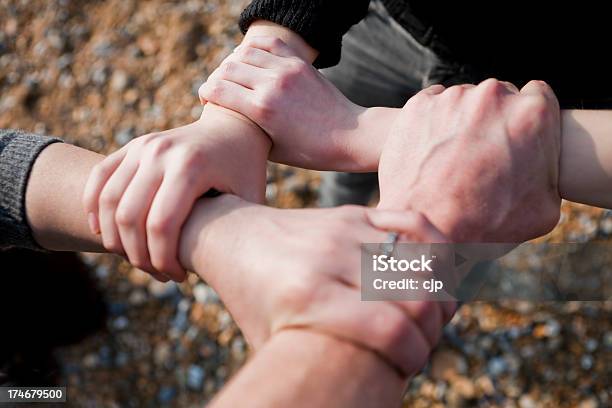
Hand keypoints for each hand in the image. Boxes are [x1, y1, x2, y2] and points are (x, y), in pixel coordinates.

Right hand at [82, 106, 269, 281]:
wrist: (233, 127)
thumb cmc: (245, 170)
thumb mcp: (250, 198)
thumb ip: (235, 229)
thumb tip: (222, 270)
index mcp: (191, 166)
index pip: (161, 225)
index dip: (163, 260)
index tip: (179, 277)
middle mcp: (161, 153)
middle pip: (129, 217)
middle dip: (138, 256)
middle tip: (158, 273)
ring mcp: (142, 146)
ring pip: (107, 201)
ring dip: (115, 239)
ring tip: (137, 259)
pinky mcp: (133, 146)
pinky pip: (99, 178)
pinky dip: (94, 208)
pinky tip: (104, 233)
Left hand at [181, 195, 455, 375]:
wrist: (232, 235)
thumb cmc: (251, 299)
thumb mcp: (268, 341)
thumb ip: (307, 365)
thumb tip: (354, 393)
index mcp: (307, 299)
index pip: (390, 330)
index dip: (414, 355)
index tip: (410, 366)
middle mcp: (329, 260)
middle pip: (415, 297)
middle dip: (431, 329)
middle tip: (420, 340)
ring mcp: (343, 230)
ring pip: (422, 260)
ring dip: (438, 293)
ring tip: (428, 313)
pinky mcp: (352, 213)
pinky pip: (414, 222)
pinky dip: (436, 247)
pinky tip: (437, 270)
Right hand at [198, 36, 369, 170]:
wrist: (350, 135)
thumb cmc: (310, 152)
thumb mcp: (273, 150)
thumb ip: (248, 130)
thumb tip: (227, 120)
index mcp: (263, 110)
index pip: (216, 89)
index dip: (205, 94)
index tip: (207, 102)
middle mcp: (272, 85)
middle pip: (226, 69)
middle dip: (215, 79)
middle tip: (218, 90)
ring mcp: (287, 70)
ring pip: (244, 53)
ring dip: (232, 63)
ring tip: (234, 77)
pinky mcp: (300, 63)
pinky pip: (268, 43)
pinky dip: (254, 49)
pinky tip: (251, 61)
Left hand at [378, 79, 561, 241]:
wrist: (424, 230)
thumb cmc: (485, 226)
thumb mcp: (543, 209)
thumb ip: (548, 170)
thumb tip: (541, 162)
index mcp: (533, 114)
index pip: (538, 96)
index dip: (528, 119)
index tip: (516, 136)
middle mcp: (493, 96)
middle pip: (500, 96)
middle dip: (494, 120)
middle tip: (483, 154)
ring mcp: (452, 98)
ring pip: (464, 100)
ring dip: (462, 121)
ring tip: (452, 159)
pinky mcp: (418, 105)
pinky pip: (432, 105)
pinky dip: (433, 122)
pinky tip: (432, 152)